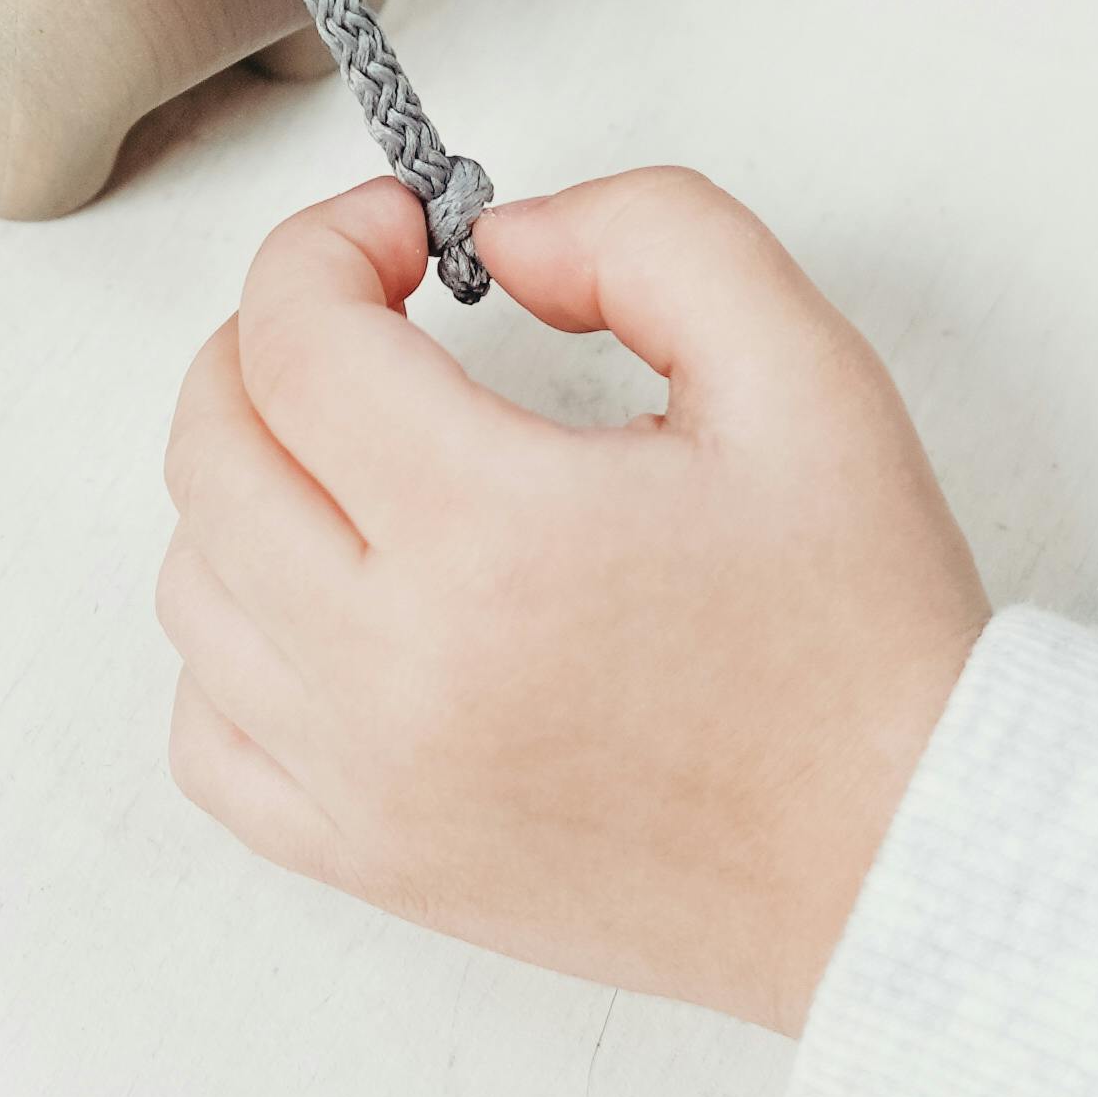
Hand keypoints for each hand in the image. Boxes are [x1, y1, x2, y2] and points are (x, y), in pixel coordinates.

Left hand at [156, 171, 988, 1030]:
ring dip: (249, 482)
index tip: (402, 235)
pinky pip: (209, 734)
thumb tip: (501, 243)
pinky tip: (329, 598)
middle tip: (367, 315)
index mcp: (494, 536)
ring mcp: (367, 782)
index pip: (295, 339)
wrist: (904, 859)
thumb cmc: (863, 636)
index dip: (326, 243)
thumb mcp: (803, 368)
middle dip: (268, 339)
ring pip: (192, 585)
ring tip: (362, 454)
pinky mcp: (374, 861)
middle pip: (211, 448)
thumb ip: (648, 236)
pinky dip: (236, 646)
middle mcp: (395, 670)